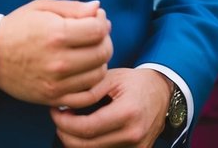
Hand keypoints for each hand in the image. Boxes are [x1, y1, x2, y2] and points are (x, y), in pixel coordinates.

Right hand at [0, 0, 112, 107]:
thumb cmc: (17, 27)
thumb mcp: (42, 7)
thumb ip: (73, 8)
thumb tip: (98, 8)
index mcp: (56, 34)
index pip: (99, 30)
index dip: (102, 21)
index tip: (96, 19)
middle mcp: (59, 60)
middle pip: (103, 52)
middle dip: (104, 40)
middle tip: (95, 35)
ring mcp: (56, 82)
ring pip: (99, 74)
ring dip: (100, 62)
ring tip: (88, 53)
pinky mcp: (53, 98)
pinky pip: (87, 97)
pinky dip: (94, 86)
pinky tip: (87, 73)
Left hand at [50, 68, 170, 147]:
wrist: (161, 92)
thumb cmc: (136, 83)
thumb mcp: (112, 77)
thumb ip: (88, 90)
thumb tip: (64, 103)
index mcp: (128, 113)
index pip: (87, 128)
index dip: (65, 122)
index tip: (55, 112)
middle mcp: (133, 134)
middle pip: (87, 145)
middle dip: (65, 134)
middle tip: (58, 119)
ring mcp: (137, 147)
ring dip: (76, 141)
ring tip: (70, 124)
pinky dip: (91, 145)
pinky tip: (85, 132)